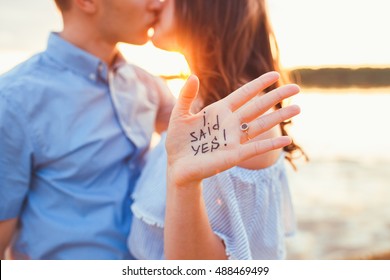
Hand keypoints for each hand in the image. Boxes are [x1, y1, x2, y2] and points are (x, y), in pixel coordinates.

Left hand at [166, 72, 299, 186]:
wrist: (176, 166)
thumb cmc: (178, 141)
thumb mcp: (179, 115)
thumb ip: (186, 96)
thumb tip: (195, 76)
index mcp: (219, 111)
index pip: (243, 94)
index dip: (259, 84)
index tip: (275, 75)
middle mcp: (231, 123)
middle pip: (258, 106)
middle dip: (277, 97)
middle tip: (296, 88)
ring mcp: (234, 139)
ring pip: (261, 124)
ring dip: (279, 117)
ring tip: (299, 108)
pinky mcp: (233, 155)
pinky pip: (256, 148)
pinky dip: (271, 144)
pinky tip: (287, 139)